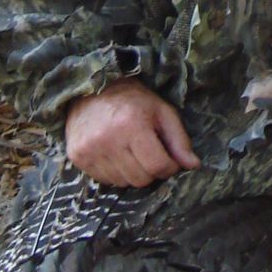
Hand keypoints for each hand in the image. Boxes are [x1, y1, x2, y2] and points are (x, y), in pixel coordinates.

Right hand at [65, 78, 200, 186]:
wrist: (90, 88)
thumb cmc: (132, 100)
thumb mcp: (161, 111)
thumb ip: (179, 140)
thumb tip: (193, 166)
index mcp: (132, 124)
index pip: (158, 166)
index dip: (170, 166)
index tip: (169, 158)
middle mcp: (107, 139)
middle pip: (141, 179)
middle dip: (151, 170)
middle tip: (149, 152)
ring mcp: (89, 150)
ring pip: (123, 183)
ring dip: (133, 172)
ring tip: (130, 151)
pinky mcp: (77, 157)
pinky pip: (105, 181)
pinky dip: (115, 172)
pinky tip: (115, 153)